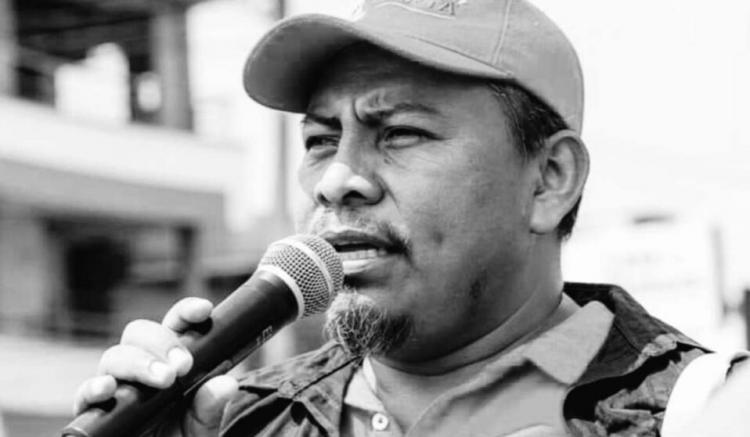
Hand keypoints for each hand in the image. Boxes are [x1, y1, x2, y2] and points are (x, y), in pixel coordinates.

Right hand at [72, 298, 238, 436]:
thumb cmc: (179, 436)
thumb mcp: (201, 424)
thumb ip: (210, 405)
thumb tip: (227, 385)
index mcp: (170, 358)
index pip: (176, 324)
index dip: (187, 312)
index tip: (205, 310)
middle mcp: (140, 365)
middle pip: (139, 332)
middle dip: (162, 342)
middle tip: (184, 366)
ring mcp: (115, 385)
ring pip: (115, 356)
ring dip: (138, 363)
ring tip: (163, 379)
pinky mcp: (93, 410)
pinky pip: (85, 393)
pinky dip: (94, 388)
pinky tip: (109, 390)